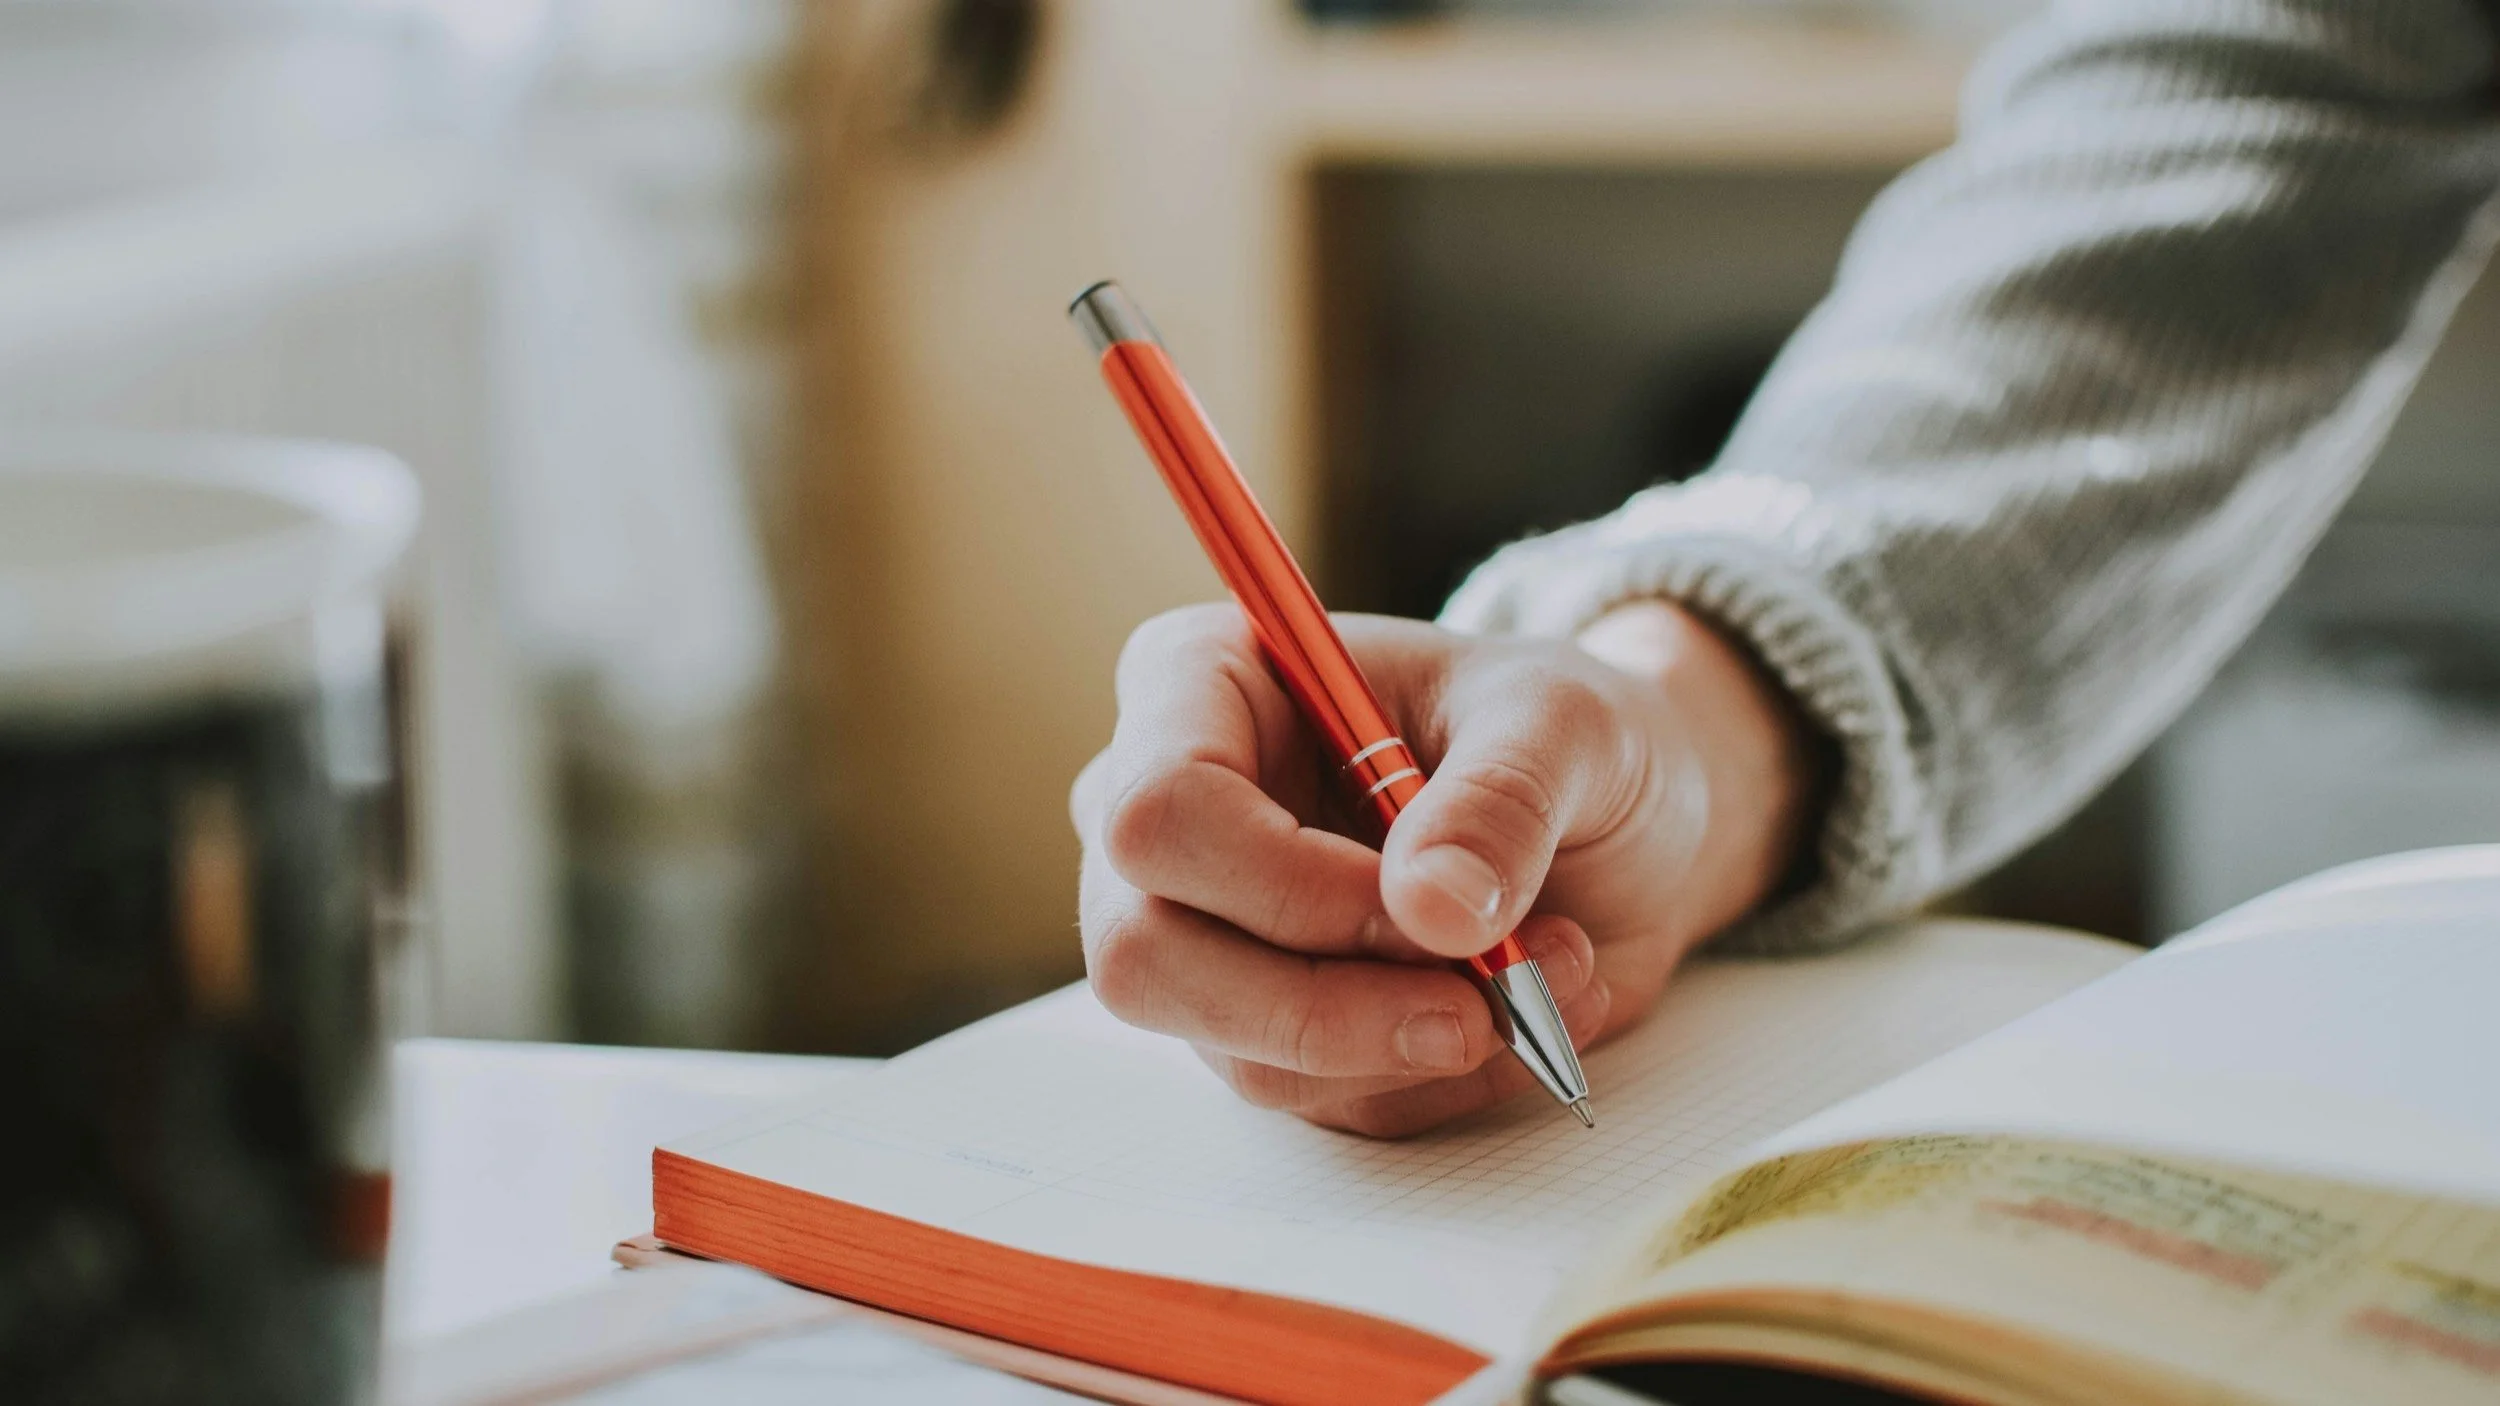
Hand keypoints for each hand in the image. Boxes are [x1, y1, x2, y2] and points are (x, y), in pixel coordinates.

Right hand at [1071, 599, 1818, 1135]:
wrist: (1615, 817)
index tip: (1431, 909)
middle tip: (1482, 1003)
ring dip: (1413, 1041)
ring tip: (1551, 969)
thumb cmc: (1561, 733)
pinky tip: (1525, 1006)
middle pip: (1147, 956)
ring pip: (1238, 1051)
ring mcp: (1201, 934)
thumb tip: (1434, 910)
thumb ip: (1501, 800)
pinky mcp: (1262, 1028)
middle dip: (1328, 1006)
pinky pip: (1321, 1100)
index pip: (1159, 812)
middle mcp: (1169, 818)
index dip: (1284, 885)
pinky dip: (1440, 1076)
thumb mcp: (1566, 724)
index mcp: (1200, 684)